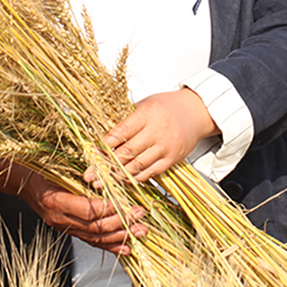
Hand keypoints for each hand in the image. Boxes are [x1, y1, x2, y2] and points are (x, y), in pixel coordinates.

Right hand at [17, 171, 147, 255]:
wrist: (22, 182)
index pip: (87, 210)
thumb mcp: (56, 165)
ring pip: (95, 238)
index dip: (108, 208)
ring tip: (140, 231)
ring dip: (121, 236)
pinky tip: (126, 248)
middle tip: (139, 214)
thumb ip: (78, 172)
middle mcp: (59, 218)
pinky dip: (110, 246)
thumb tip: (106, 170)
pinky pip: (91, 241)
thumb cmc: (39, 169)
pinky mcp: (68, 230)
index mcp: (55, 201)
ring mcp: (63, 227)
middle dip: (121, 222)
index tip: (126, 202)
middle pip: (94, 227)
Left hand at [85, 88, 218, 184]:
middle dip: (107, 165)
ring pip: (138, 166)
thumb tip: (103, 135)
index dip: (106, 144)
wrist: (195, 112)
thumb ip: (127, 119)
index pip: (122, 131)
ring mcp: (166, 147)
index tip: (92, 153)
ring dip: (118, 175)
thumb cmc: (166, 106)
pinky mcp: (172, 159)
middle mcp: (157, 131)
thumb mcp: (145, 104)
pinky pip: (151, 172)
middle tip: (91, 175)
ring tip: (103, 182)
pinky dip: (136, 178)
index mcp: (148, 114)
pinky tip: (123, 180)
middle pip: (128, 152)